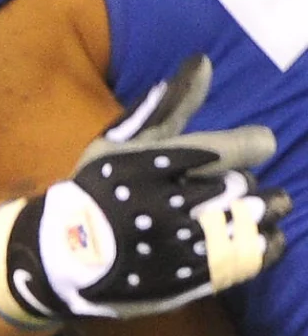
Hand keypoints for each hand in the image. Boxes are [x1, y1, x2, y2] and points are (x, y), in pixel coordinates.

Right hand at [0, 56, 288, 327]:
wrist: (66, 251)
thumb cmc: (97, 186)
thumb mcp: (122, 139)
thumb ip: (168, 103)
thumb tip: (205, 60)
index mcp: (160, 162)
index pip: (233, 149)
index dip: (254, 145)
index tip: (259, 145)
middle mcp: (174, 200)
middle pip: (245, 189)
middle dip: (257, 187)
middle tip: (262, 189)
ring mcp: (184, 241)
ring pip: (249, 224)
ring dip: (265, 216)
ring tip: (269, 212)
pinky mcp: (192, 275)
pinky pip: (245, 260)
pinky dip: (264, 248)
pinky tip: (269, 240)